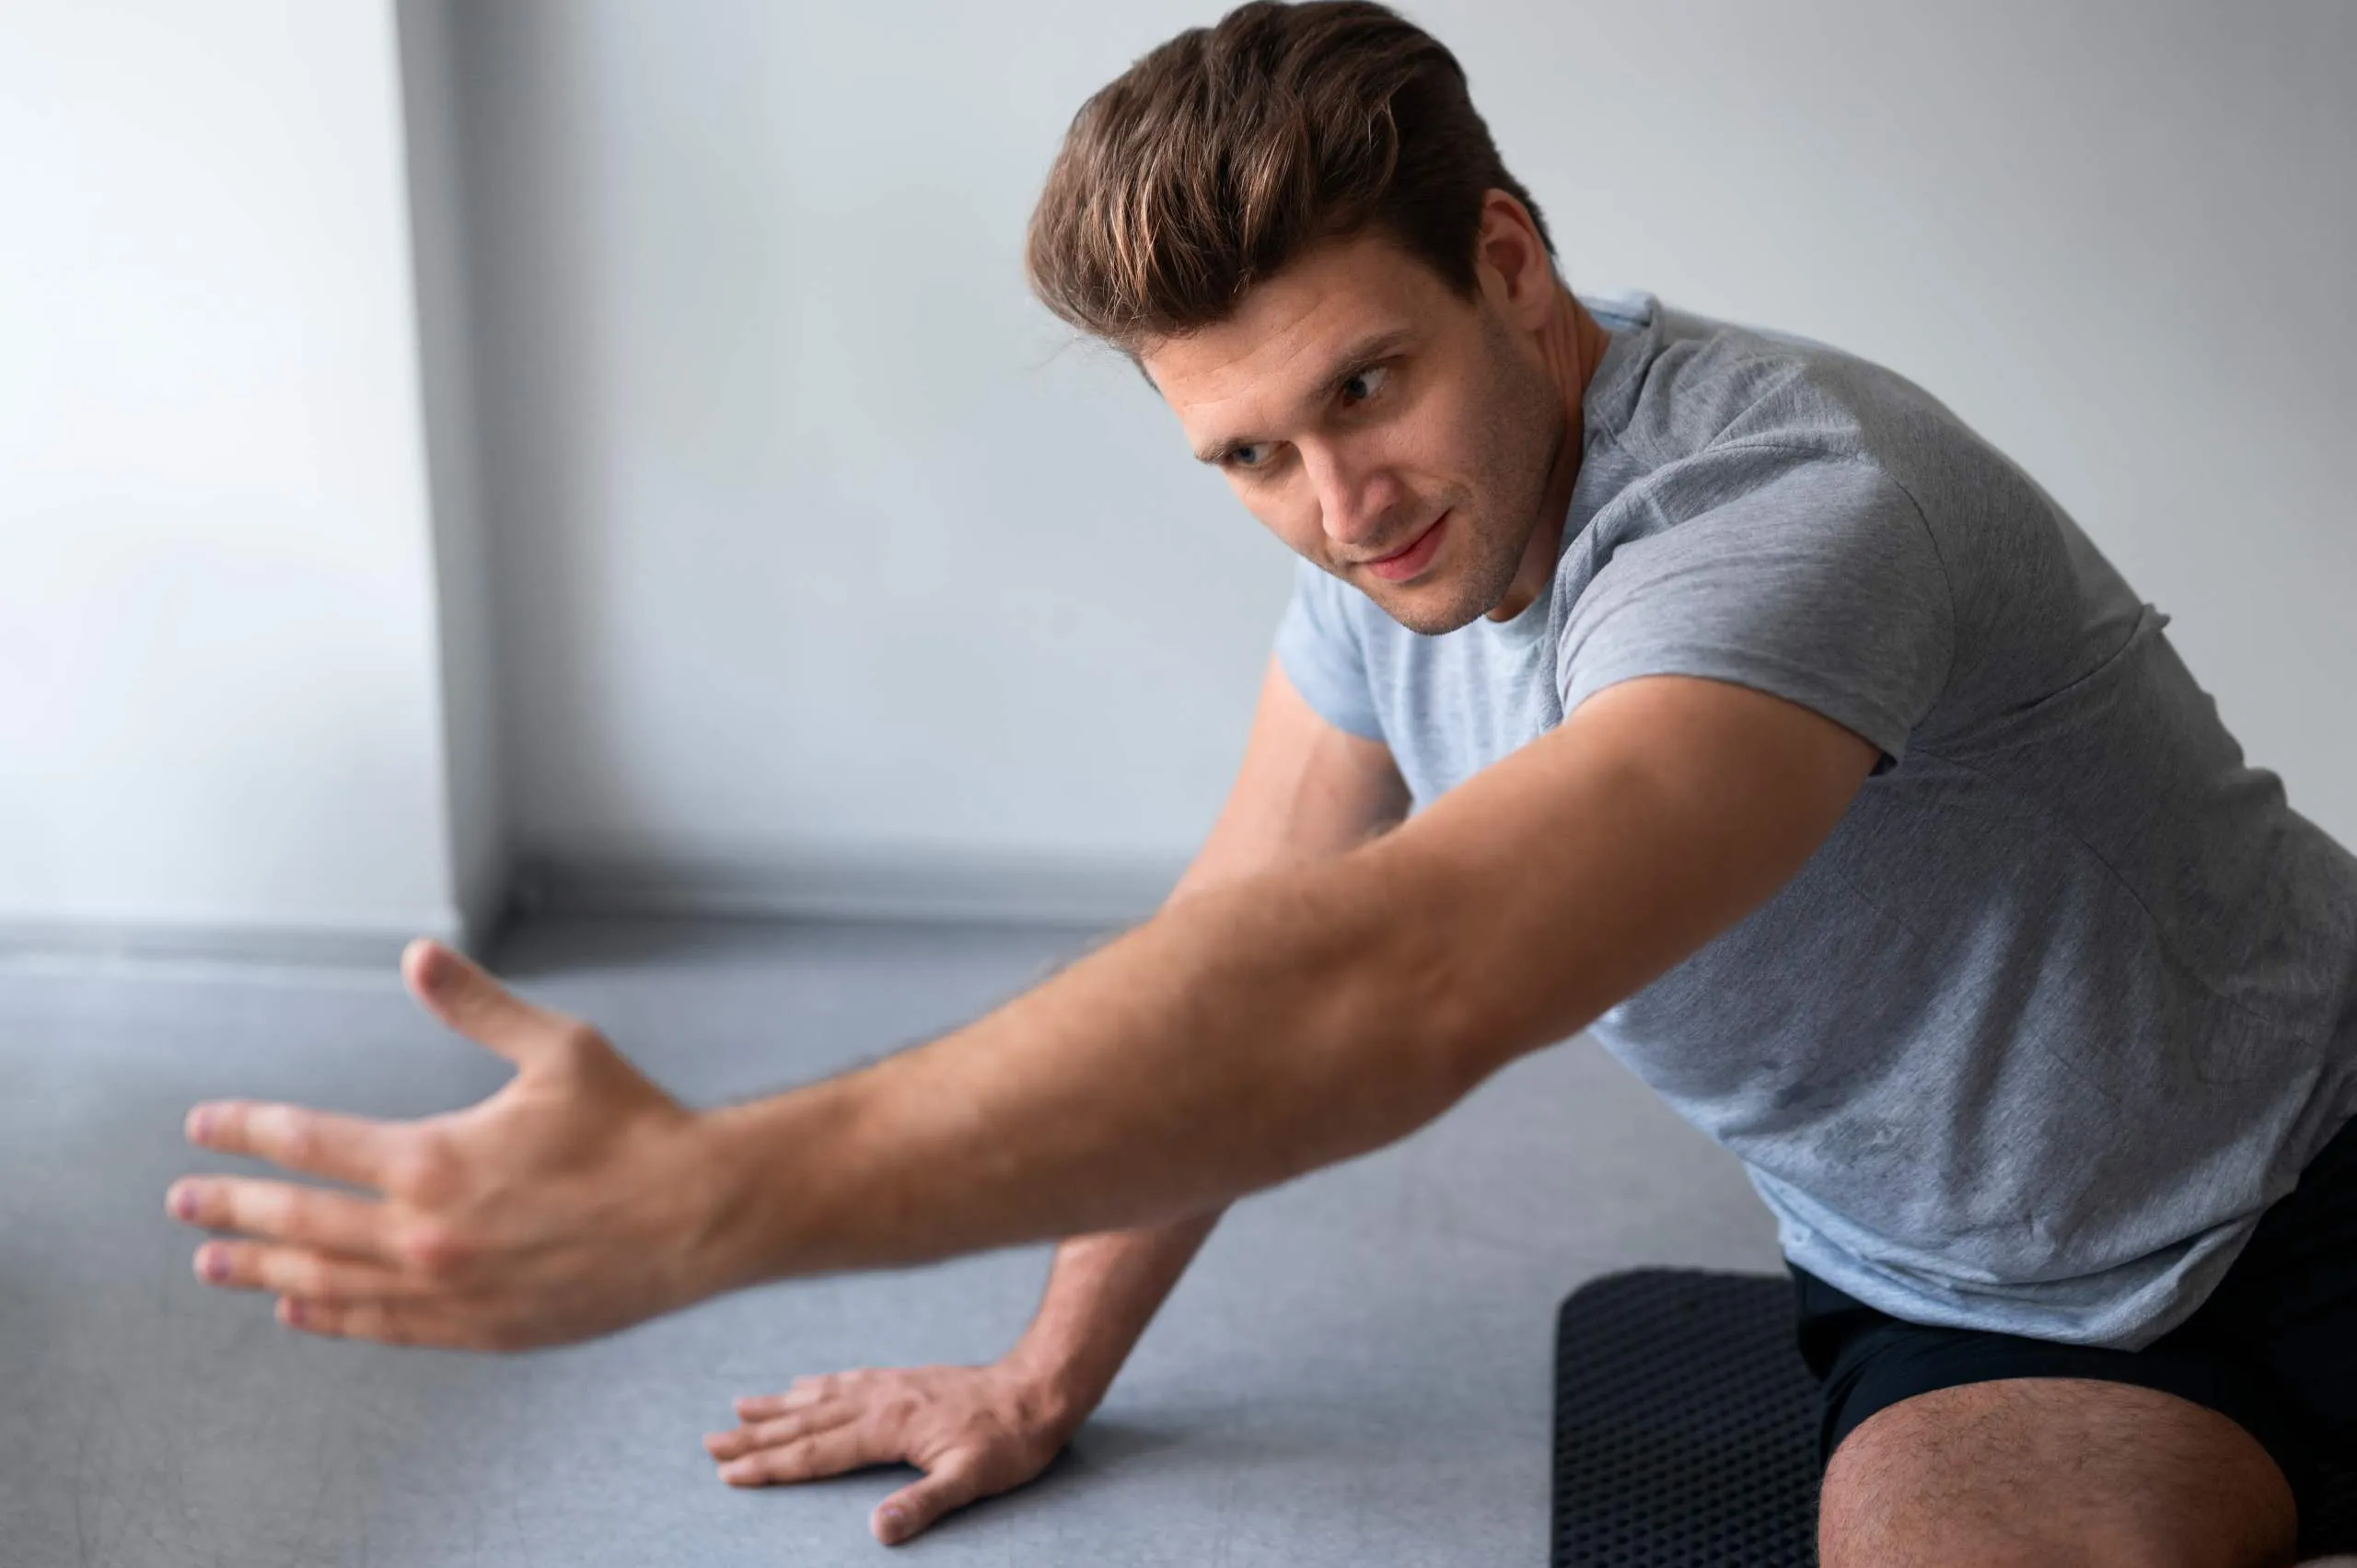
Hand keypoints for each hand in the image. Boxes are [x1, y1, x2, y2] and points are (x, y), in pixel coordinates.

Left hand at [167, 938, 734, 1349]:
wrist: (700, 1217)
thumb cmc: (636, 1126)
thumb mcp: (559, 1048)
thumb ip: (477, 1007)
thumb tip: (417, 955)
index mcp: (434, 1159)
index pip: (310, 1143)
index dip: (248, 1132)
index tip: (203, 1127)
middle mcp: (426, 1233)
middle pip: (300, 1223)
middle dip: (234, 1210)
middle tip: (182, 1205)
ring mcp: (450, 1290)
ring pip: (330, 1283)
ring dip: (265, 1273)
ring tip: (215, 1267)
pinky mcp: (483, 1329)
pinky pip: (385, 1326)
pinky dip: (332, 1317)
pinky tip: (300, 1311)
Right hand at [705, 1361, 1083, 1545]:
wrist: (1038, 1390)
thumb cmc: (1009, 1441)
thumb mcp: (973, 1480)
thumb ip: (925, 1504)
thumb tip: (877, 1531)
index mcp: (888, 1427)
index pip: (816, 1451)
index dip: (771, 1465)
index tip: (728, 1473)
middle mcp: (879, 1401)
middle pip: (805, 1421)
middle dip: (755, 1435)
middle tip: (708, 1443)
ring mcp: (889, 1386)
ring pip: (819, 1397)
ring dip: (776, 1407)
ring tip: (737, 1408)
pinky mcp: (902, 1379)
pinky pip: (845, 1380)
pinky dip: (816, 1385)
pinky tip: (800, 1385)